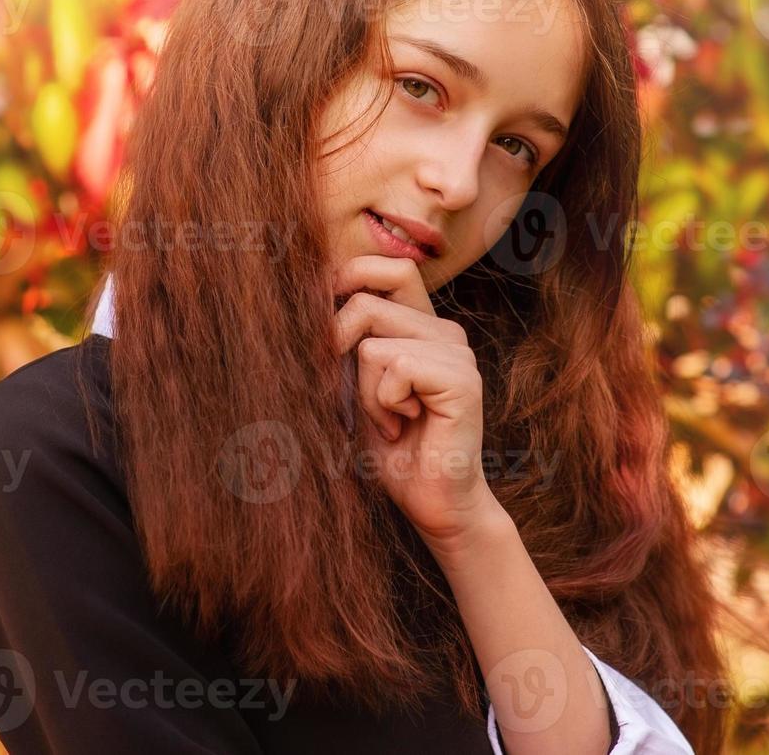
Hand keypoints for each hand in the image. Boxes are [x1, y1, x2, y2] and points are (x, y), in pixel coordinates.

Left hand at [331, 255, 503, 552]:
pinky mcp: (462, 380)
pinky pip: (396, 368)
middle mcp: (445, 331)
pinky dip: (383, 405)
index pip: (390, 266)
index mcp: (423, 326)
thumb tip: (306, 302)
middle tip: (357, 394)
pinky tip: (404, 426)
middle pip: (367, 301)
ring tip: (390, 420)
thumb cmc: (391, 450)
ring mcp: (458, 353)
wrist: (432, 503)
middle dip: (341, 347)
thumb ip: (346, 343)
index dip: (350, 278)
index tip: (329, 327)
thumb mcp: (355, 386)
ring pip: (374, 344)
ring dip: (366, 392)